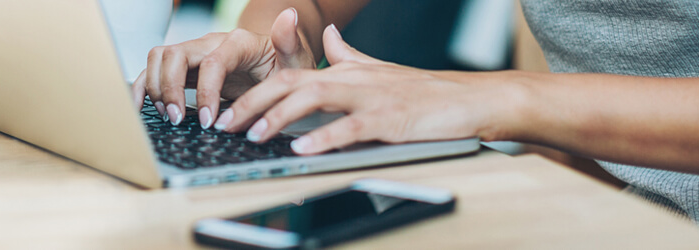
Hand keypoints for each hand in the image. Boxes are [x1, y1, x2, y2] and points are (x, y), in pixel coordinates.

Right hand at [131, 8, 316, 127]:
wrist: (278, 67)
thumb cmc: (286, 67)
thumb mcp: (297, 60)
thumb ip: (290, 42)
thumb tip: (290, 15)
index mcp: (238, 42)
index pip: (212, 61)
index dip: (206, 91)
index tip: (210, 121)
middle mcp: (211, 43)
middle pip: (175, 54)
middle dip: (170, 88)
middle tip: (179, 119)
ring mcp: (196, 54)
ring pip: (159, 59)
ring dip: (156, 87)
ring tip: (169, 117)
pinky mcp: (187, 69)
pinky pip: (155, 71)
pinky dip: (143, 87)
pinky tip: (143, 108)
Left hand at [214, 25, 526, 154]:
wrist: (472, 99)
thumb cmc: (426, 92)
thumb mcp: (380, 70)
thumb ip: (350, 55)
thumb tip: (329, 36)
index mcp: (346, 71)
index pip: (290, 76)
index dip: (255, 92)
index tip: (229, 111)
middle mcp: (353, 79)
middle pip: (292, 83)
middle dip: (253, 103)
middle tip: (226, 124)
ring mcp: (372, 98)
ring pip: (315, 99)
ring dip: (279, 117)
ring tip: (254, 134)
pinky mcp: (391, 120)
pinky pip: (351, 127)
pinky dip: (324, 137)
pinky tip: (303, 148)